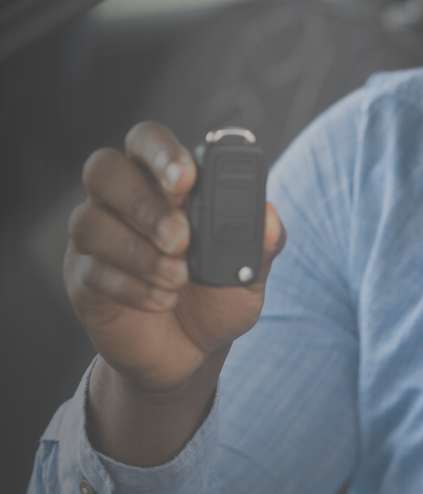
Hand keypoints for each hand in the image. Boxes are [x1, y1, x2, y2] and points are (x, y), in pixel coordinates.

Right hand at [65, 121, 284, 463]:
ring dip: (139, 252)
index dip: (161, 152)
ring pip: (89, 221)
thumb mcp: (250, 273)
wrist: (193, 353)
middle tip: (181, 238)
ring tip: (179, 279)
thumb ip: (261, 242)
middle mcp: (124, 201)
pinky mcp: (83, 279)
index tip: (187, 178)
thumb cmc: (218, 297)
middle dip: (144, 202)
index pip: (147, 141)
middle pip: (104, 169)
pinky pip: (92, 270)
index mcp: (166, 183)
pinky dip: (132, 287)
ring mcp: (98, 238)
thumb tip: (269, 216)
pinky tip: (163, 300)